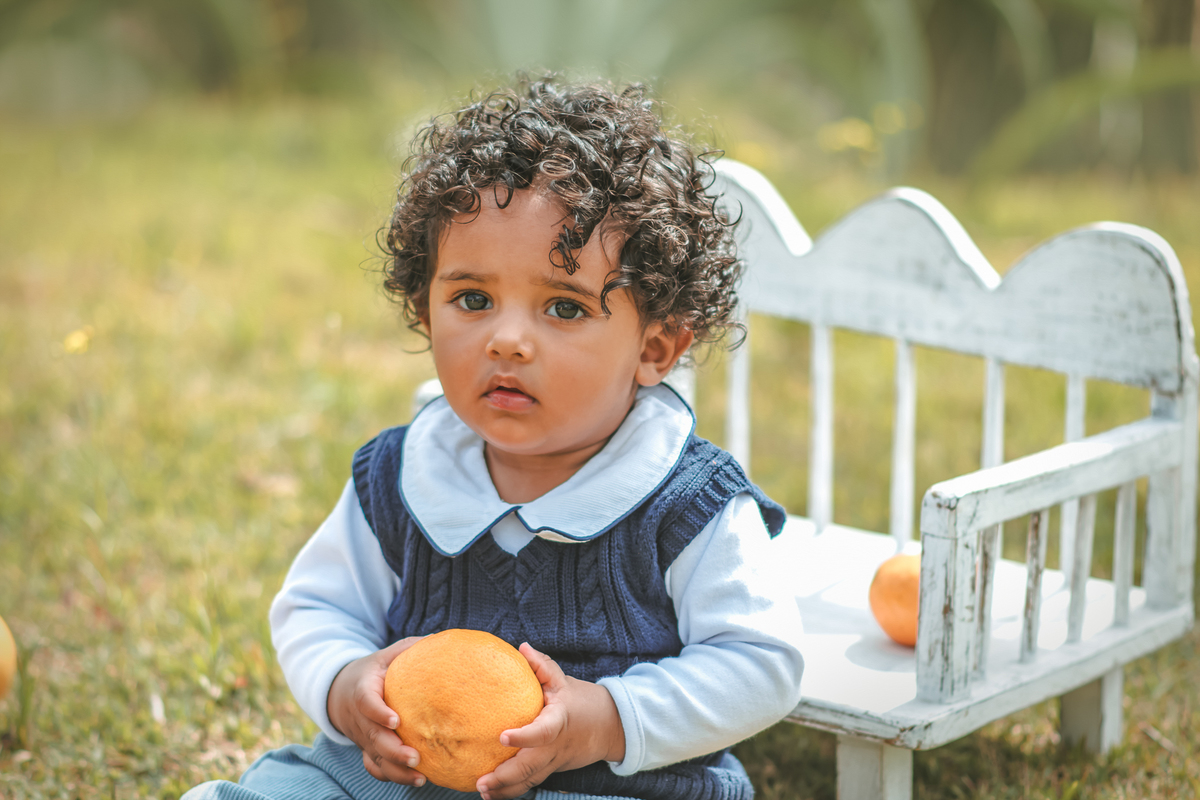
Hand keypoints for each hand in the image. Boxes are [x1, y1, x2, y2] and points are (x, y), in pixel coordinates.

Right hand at [327, 636, 426, 784]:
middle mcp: (359, 718)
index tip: (395, 721)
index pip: (366, 702)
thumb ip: (409, 647)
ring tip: (420, 777)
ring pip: (375, 758)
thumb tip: (439, 638)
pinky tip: (416, 780)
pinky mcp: (366, 749)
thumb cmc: (373, 670)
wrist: (339, 691)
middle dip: (393, 751)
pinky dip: (392, 777)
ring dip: (396, 770)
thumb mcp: (385, 654)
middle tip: (415, 757)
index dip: (378, 713)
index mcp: (362, 690)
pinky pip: (375, 767)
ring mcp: (362, 737)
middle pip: (373, 738)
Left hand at [476, 643, 625, 799]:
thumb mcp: (563, 680)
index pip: (543, 732)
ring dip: (506, 789)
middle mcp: (556, 745)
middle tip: (482, 781)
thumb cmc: (581, 700)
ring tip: (482, 791)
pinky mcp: (553, 769)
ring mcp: (555, 760)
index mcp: (559, 720)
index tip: (502, 737)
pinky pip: (532, 782)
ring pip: (530, 780)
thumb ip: (542, 666)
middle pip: (531, 766)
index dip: (524, 737)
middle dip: (505, 777)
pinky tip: (493, 794)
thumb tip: (522, 647)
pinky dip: (512, 790)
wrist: (611, 727)